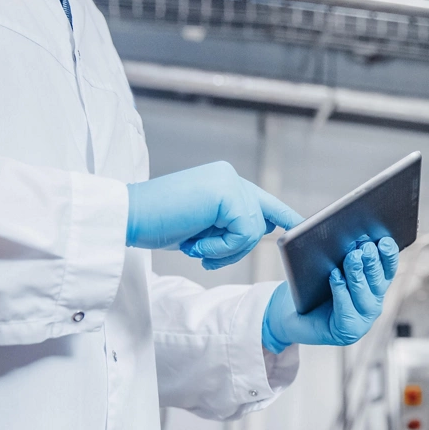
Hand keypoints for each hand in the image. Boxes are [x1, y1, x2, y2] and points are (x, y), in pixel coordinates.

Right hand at [125, 161, 302, 269]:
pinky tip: (194, 243)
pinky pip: (244, 234)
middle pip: (261, 221)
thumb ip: (230, 224)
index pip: (263, 202)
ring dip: (223, 250)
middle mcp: (230, 177)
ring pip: (253, 231)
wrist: (126, 218)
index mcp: (224, 182)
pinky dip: (220, 248)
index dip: (284, 216)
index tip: (302, 226)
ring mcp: (229, 182)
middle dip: (236, 247)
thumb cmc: (156, 224)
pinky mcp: (227, 193)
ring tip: (193, 245)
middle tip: (201, 252)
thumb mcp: (202, 226)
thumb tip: (266, 229)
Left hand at [262, 236, 399, 351]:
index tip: (383, 240)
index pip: (388, 268)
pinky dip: (341, 292)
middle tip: (365, 248)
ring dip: (358, 275)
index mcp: (373, 285)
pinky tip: (335, 277)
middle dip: (373, 263)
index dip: (388, 255)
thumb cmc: (311, 287)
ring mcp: (362, 320)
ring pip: (365, 297)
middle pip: (378, 282)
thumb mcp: (329, 264)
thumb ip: (341, 251)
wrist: (292, 313)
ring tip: (352, 258)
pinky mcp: (348, 331)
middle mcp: (372, 302)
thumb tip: (346, 230)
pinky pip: (347, 311)